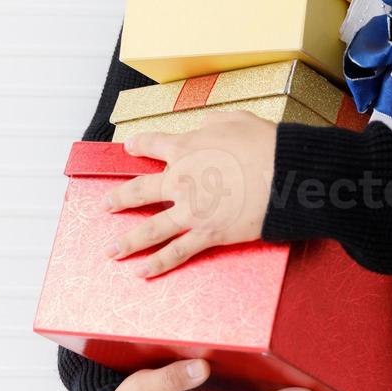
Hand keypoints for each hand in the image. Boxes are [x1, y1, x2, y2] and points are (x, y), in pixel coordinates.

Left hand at [106, 111, 276, 277]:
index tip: (129, 147)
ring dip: (128, 242)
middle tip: (106, 205)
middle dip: (120, 198)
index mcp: (187, 147)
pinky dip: (158, 264)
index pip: (154, 144)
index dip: (139, 144)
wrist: (285, 174)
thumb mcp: (236, 119)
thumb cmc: (265, 144)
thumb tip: (205, 126)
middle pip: (140, 190)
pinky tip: (142, 271)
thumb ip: (214, 123)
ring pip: (150, 229)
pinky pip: (177, 252)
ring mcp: (191, 210)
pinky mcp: (207, 233)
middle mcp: (181, 180)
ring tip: (111, 251)